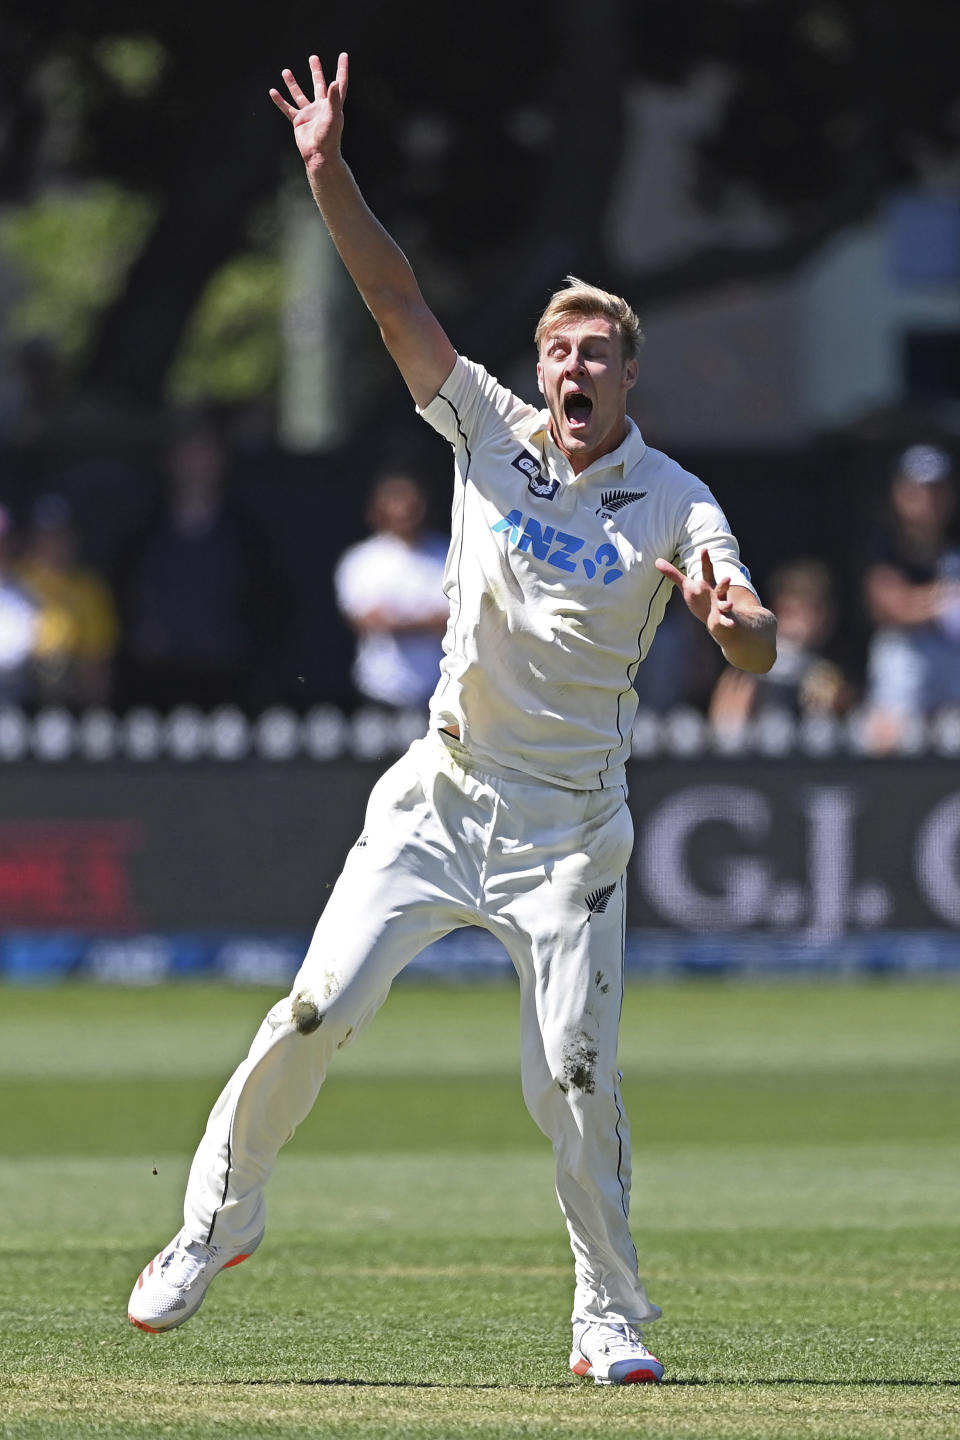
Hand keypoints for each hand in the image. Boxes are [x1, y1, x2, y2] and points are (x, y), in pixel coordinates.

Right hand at [269, 53, 348, 171]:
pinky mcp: (298, 121)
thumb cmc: (329, 137)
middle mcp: (321, 107)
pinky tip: (273, 91)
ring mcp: (309, 114)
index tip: (344, 55)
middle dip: (316, 71)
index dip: (342, 69)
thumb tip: (335, 81)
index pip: (340, 83)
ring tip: (285, 71)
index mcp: (333, 105)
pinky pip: (287, 108)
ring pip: (300, 95)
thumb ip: (333, 99)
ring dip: (293, 83)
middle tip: (313, 58)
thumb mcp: (332, 116)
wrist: (318, 155)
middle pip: (319, 85)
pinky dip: (280, 101)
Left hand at [655, 547, 734, 638]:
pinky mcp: (720, 618)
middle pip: (720, 587)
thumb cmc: (700, 597)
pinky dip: (727, 623)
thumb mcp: (686, 585)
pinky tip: (731, 624)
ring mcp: (719, 605)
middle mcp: (715, 593)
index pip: (707, 570)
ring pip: (725, 604)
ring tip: (729, 605)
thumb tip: (656, 561)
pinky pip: (725, 620)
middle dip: (724, 583)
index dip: (705, 560)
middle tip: (728, 578)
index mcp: (707, 584)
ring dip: (727, 605)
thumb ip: (673, 574)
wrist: (715, 616)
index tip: (704, 548)